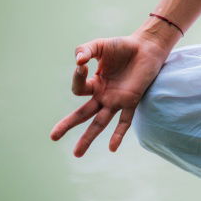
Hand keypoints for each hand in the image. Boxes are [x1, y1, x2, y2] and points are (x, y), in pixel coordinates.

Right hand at [49, 33, 170, 155]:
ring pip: (99, 123)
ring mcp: (117, 100)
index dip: (77, 77)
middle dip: (68, 125)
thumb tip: (78, 61)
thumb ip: (85, 50)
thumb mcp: (99, 46)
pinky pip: (125, 121)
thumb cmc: (122, 47)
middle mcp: (103, 95)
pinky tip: (112, 148)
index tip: (82, 64)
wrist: (146, 47)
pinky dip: (118, 134)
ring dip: (88, 137)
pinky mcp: (132, 101)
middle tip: (53, 137)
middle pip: (82, 114)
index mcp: (94, 84)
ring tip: (76, 154)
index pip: (79, 88)